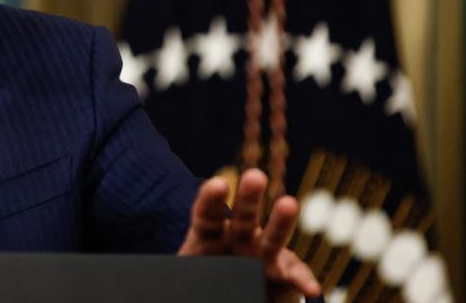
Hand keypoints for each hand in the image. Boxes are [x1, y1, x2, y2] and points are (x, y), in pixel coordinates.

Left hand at [178, 168, 320, 301]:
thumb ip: (184, 268)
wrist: (233, 290)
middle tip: (255, 175)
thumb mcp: (189, 271)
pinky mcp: (282, 275)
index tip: (217, 184)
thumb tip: (154, 279)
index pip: (206, 215)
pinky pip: (293, 276)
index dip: (210, 200)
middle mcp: (237, 239)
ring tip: (289, 203)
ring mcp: (262, 255)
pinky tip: (310, 288)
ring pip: (271, 239)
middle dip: (247, 197)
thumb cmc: (204, 278)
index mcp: (208, 236)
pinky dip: (302, 281)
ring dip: (280, 222)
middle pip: (241, 217)